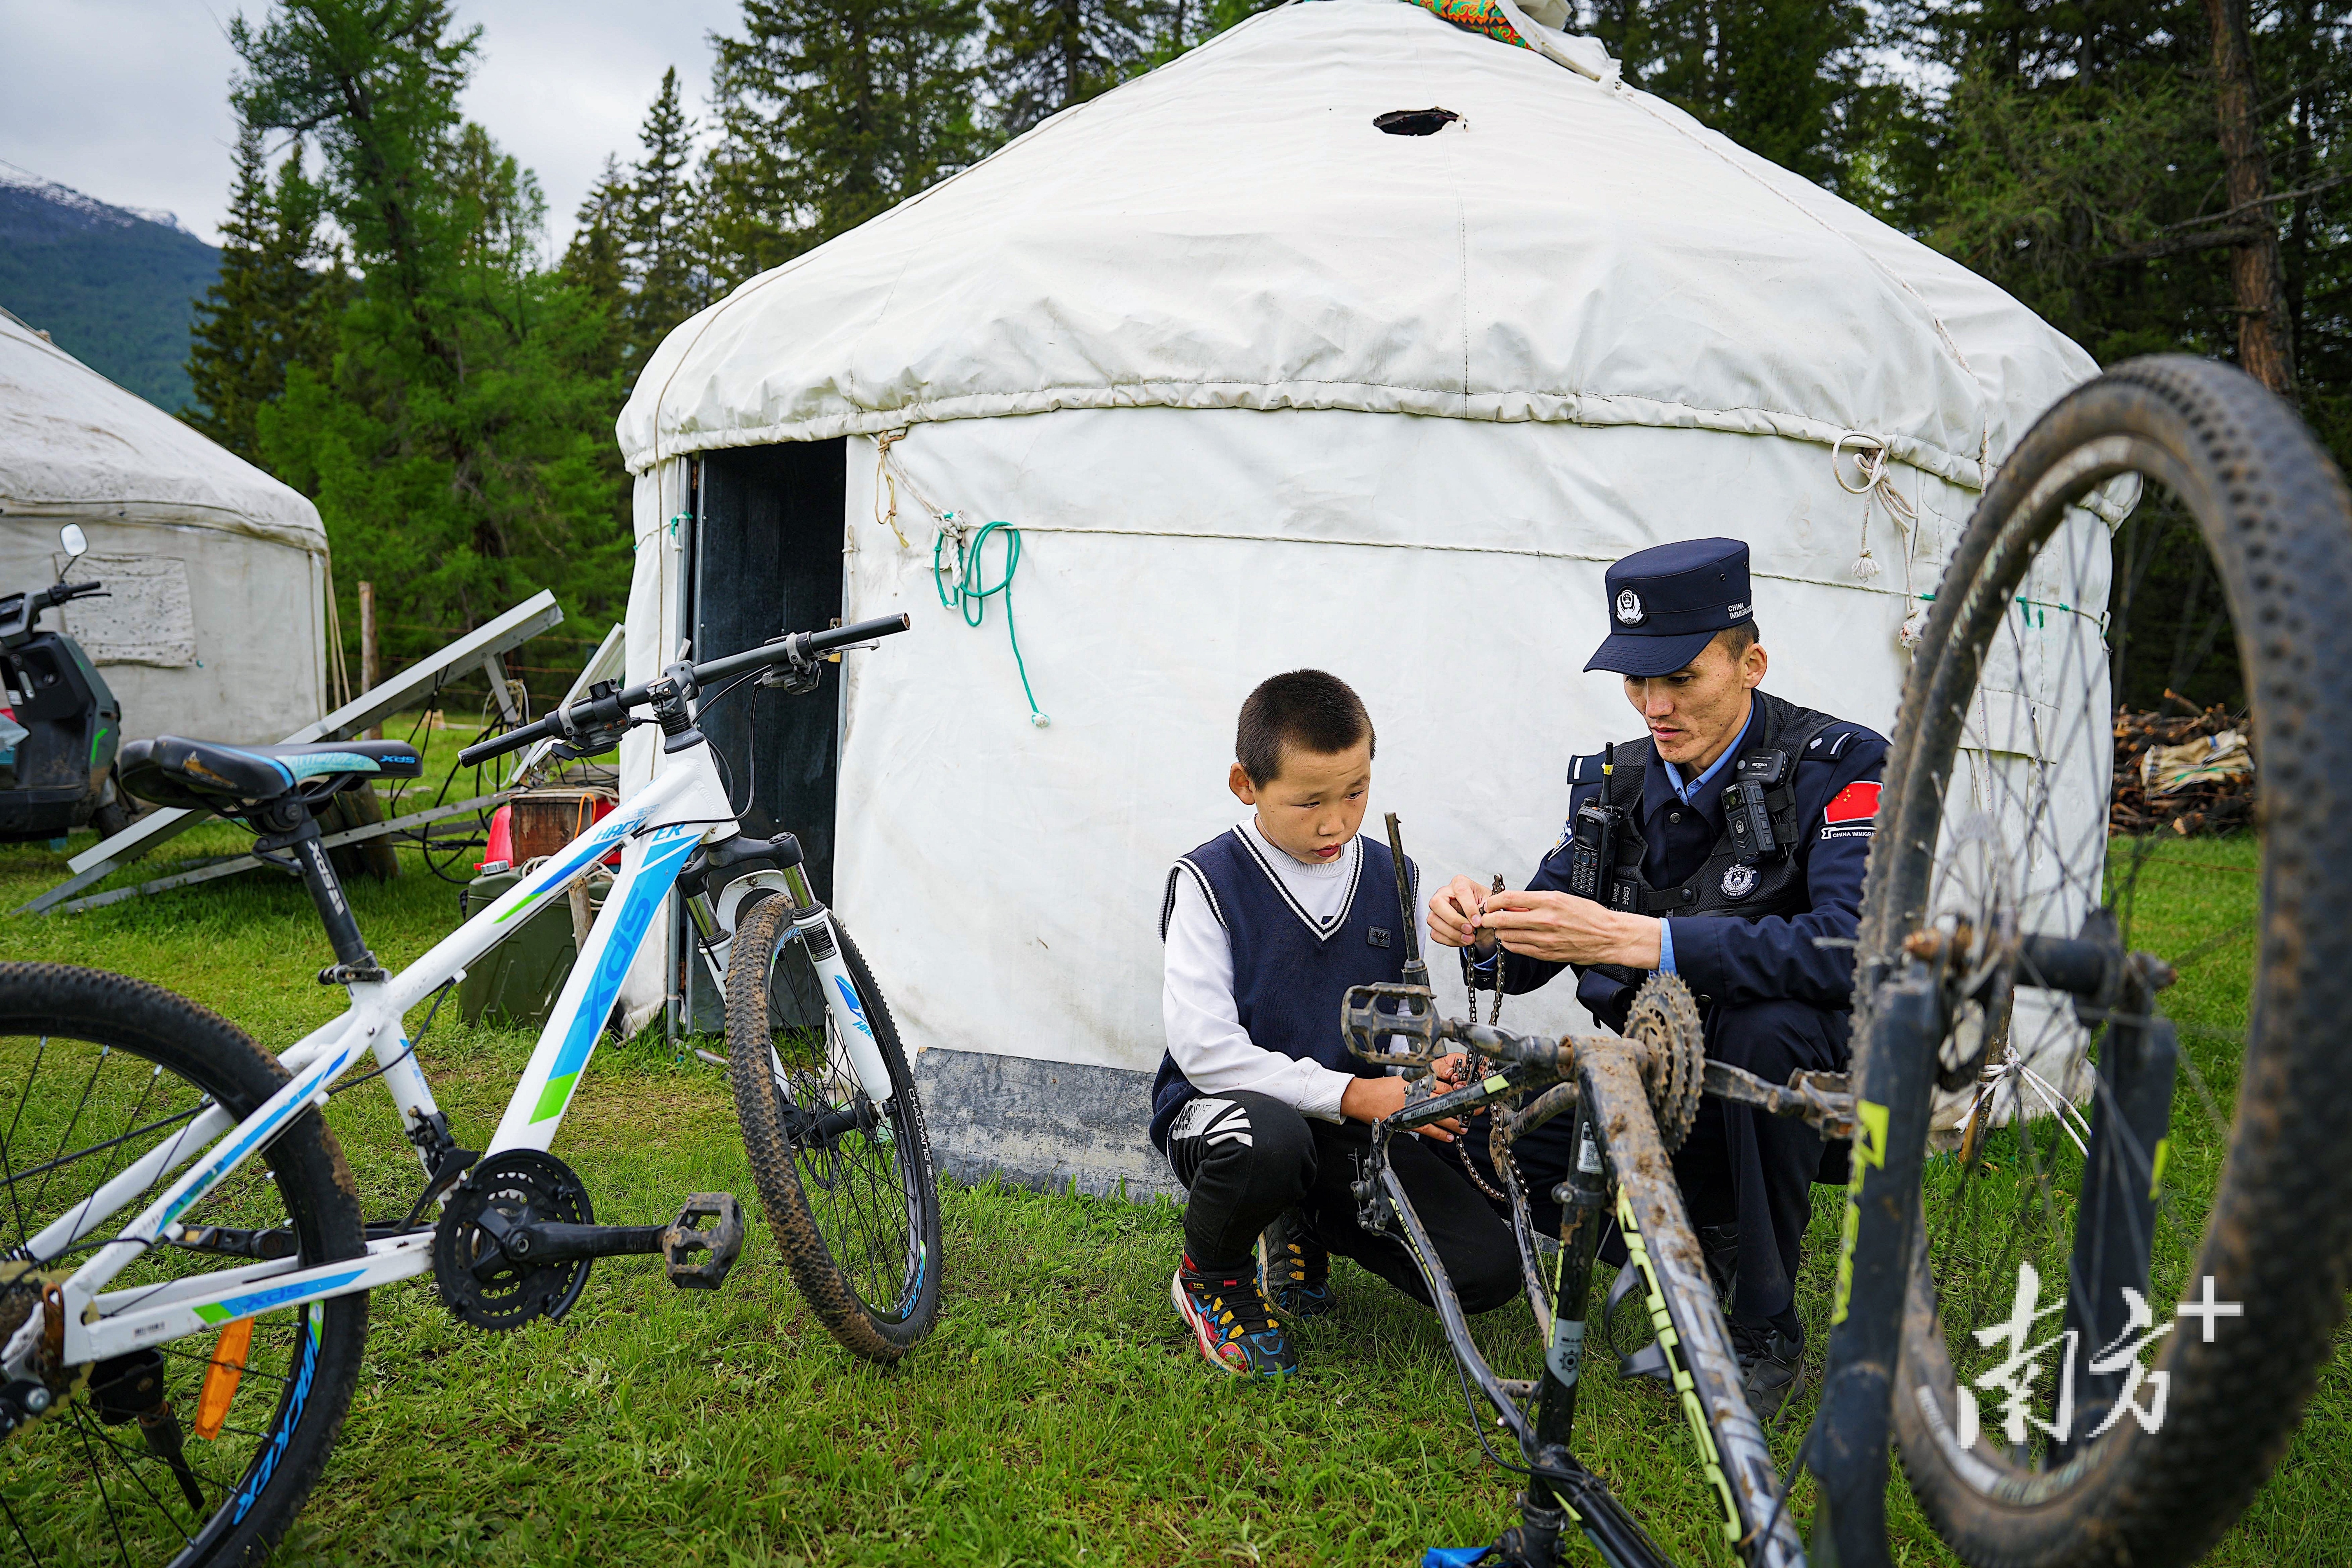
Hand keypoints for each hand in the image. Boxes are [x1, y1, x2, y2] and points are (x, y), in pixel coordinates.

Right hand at [1341, 1071, 1464, 1140]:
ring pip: (1440, 1114)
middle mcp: (1417, 1092)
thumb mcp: (1404, 1080)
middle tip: (1472, 1113)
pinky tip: (1448, 1137)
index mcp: (1417, 1080)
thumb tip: (1441, 1088)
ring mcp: (1412, 1106)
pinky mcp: (1406, 1120)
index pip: (1445, 1085)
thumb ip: (1422, 1083)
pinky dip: (1440, 1134)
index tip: (1469, 1096)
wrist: (1363, 1097)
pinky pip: (1427, 1128)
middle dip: (1461, 1107)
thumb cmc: (1382, 1088)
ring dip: (1454, 1122)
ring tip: (1463, 1127)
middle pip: (1446, 1099)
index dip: (1460, 1092)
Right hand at [1427, 874, 1488, 949]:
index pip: (1459, 891)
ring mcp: (1437, 909)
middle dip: (1454, 920)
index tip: (1478, 921)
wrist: (1482, 920)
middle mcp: (1444, 893)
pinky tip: (1461, 939)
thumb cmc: (1484, 907)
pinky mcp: (1435, 922)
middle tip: (1470, 929)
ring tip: (1469, 938)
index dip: (1469, 908)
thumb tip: (1479, 917)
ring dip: (1452, 933)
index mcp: (1460, 883)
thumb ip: (1486, 908)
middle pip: (1437, 903)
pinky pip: (1435, 933)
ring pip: (1433, 920)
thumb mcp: (1490, 903)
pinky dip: (1449, 940)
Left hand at [1477, 889, 1663, 968]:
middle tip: (1486, 917)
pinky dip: (1511, 943)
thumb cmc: (1590, 916)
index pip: (1510, 898)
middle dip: (1490, 918)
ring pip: (1508, 936)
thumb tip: (1514, 902)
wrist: (1609, 937)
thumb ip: (1537, 901)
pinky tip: (1512, 939)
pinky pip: (1519, 949)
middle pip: (1503, 919)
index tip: (1490, 902)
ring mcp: (1545, 939)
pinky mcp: (1547, 954)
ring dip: (1500, 931)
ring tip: (1501, 928)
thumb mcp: (1563, 898)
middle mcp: (1545, 920)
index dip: (1494, 901)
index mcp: (1549, 901)